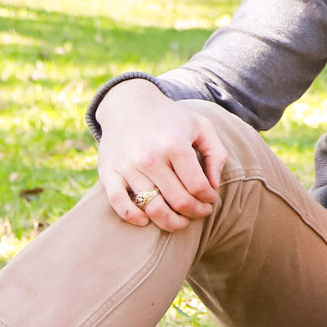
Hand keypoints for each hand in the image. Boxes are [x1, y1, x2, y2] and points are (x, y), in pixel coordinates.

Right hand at [95, 79, 225, 229]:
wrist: (129, 104)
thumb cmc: (171, 118)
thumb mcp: (202, 127)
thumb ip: (217, 155)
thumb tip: (213, 187)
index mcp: (175, 145)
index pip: (198, 187)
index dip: (209, 198)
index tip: (210, 199)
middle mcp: (150, 157)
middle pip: (179, 202)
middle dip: (195, 212)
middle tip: (200, 211)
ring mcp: (128, 166)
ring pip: (153, 208)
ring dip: (171, 222)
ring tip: (181, 220)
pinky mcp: (109, 172)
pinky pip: (120, 204)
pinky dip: (134, 217)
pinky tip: (146, 220)